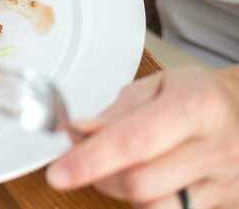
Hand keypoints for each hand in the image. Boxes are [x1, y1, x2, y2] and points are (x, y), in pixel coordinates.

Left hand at [47, 66, 238, 208]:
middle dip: (102, 175)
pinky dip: (150, 202)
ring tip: (129, 169)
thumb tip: (78, 135)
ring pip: (154, 208)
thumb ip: (114, 113)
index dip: (90, 160)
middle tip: (90, 160)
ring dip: (126, 193)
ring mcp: (224, 182)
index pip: (134, 142)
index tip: (59, 172)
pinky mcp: (225, 206)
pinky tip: (153, 182)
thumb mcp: (158, 86)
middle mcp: (215, 148)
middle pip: (139, 184)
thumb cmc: (202, 97)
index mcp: (196, 107)